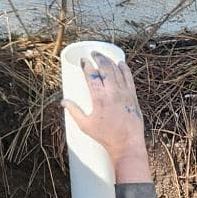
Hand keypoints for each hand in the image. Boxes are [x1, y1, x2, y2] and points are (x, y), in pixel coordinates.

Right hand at [65, 48, 150, 182]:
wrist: (127, 143)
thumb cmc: (105, 136)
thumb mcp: (85, 125)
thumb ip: (73, 111)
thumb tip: (63, 102)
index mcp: (100, 100)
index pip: (92, 76)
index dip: (87, 66)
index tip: (83, 60)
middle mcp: (113, 94)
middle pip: (105, 69)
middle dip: (98, 58)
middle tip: (93, 54)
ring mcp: (125, 94)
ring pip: (117, 72)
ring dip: (110, 61)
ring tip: (103, 56)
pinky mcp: (133, 97)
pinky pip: (129, 78)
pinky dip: (124, 69)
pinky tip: (120, 63)